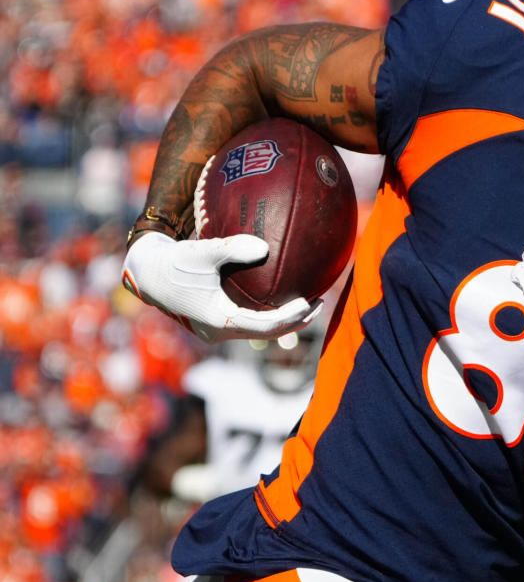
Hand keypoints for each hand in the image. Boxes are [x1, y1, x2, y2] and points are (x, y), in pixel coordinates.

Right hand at [122, 231, 320, 342]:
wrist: (146, 272)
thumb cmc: (173, 261)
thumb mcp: (201, 252)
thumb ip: (231, 248)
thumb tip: (263, 247)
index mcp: (218, 321)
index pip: (264, 327)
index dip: (290, 318)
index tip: (309, 302)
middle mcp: (218, 331)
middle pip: (266, 333)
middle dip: (295, 322)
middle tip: (321, 305)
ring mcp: (216, 329)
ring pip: (258, 330)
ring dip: (284, 320)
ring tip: (309, 303)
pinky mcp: (214, 322)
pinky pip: (248, 322)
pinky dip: (268, 314)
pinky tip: (282, 296)